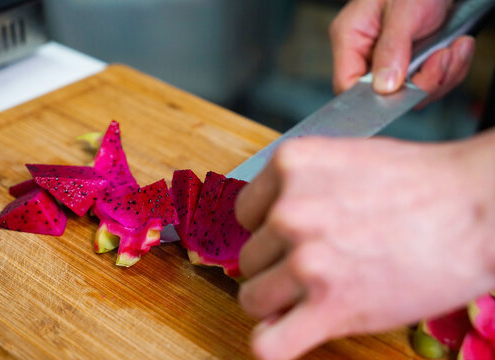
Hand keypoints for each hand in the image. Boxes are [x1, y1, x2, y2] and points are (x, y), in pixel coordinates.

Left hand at [236, 135, 494, 359]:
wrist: (476, 208)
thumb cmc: (420, 184)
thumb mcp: (345, 161)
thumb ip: (300, 188)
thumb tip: (270, 225)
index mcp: (290, 165)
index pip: (245, 212)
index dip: (267, 229)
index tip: (290, 238)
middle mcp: (289, 210)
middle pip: (248, 256)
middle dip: (277, 264)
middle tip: (317, 264)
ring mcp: (306, 259)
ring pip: (252, 298)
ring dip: (277, 302)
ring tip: (312, 295)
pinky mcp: (330, 307)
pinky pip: (269, 344)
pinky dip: (275, 343)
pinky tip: (292, 333)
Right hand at [330, 0, 474, 106]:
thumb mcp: (403, 9)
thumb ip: (391, 48)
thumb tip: (383, 86)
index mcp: (350, 38)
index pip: (346, 84)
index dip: (372, 97)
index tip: (403, 90)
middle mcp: (367, 54)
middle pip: (383, 95)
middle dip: (421, 83)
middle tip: (442, 58)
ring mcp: (390, 62)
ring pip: (411, 94)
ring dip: (441, 77)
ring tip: (453, 49)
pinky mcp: (412, 65)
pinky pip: (430, 84)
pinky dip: (450, 72)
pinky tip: (456, 49)